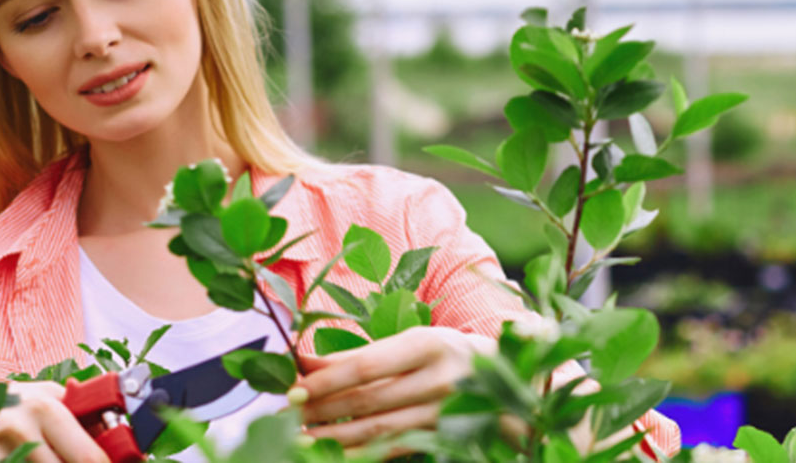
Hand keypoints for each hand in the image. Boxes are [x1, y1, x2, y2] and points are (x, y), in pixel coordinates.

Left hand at [292, 326, 492, 446]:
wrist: (508, 380)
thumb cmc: (445, 355)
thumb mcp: (411, 343)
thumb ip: (361, 355)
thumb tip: (303, 362)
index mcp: (427, 344)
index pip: (366, 365)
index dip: (326, 380)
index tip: (293, 388)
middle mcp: (439, 379)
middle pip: (367, 400)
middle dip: (321, 410)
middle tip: (287, 415)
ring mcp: (443, 413)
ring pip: (377, 430)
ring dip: (334, 437)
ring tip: (300, 439)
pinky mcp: (444, 437)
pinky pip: (394, 449)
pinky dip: (361, 454)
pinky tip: (334, 455)